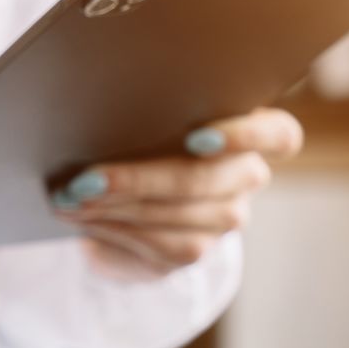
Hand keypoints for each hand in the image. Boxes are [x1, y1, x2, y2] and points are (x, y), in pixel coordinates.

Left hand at [49, 107, 302, 280]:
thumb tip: (97, 97)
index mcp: (251, 129)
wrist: (127, 188)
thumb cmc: (139, 127)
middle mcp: (246, 175)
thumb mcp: (149, 109)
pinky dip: (115, 228)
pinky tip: (82, 218)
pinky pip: (160, 244)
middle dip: (138, 179)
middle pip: (204, 180)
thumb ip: (148, 103)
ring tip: (69, 197)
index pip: (279, 135)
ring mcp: (226, 217)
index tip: (196, 137)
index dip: (245, 136)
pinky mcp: (195, 250)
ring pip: (178, 216)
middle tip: (85, 179)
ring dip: (116, 207)